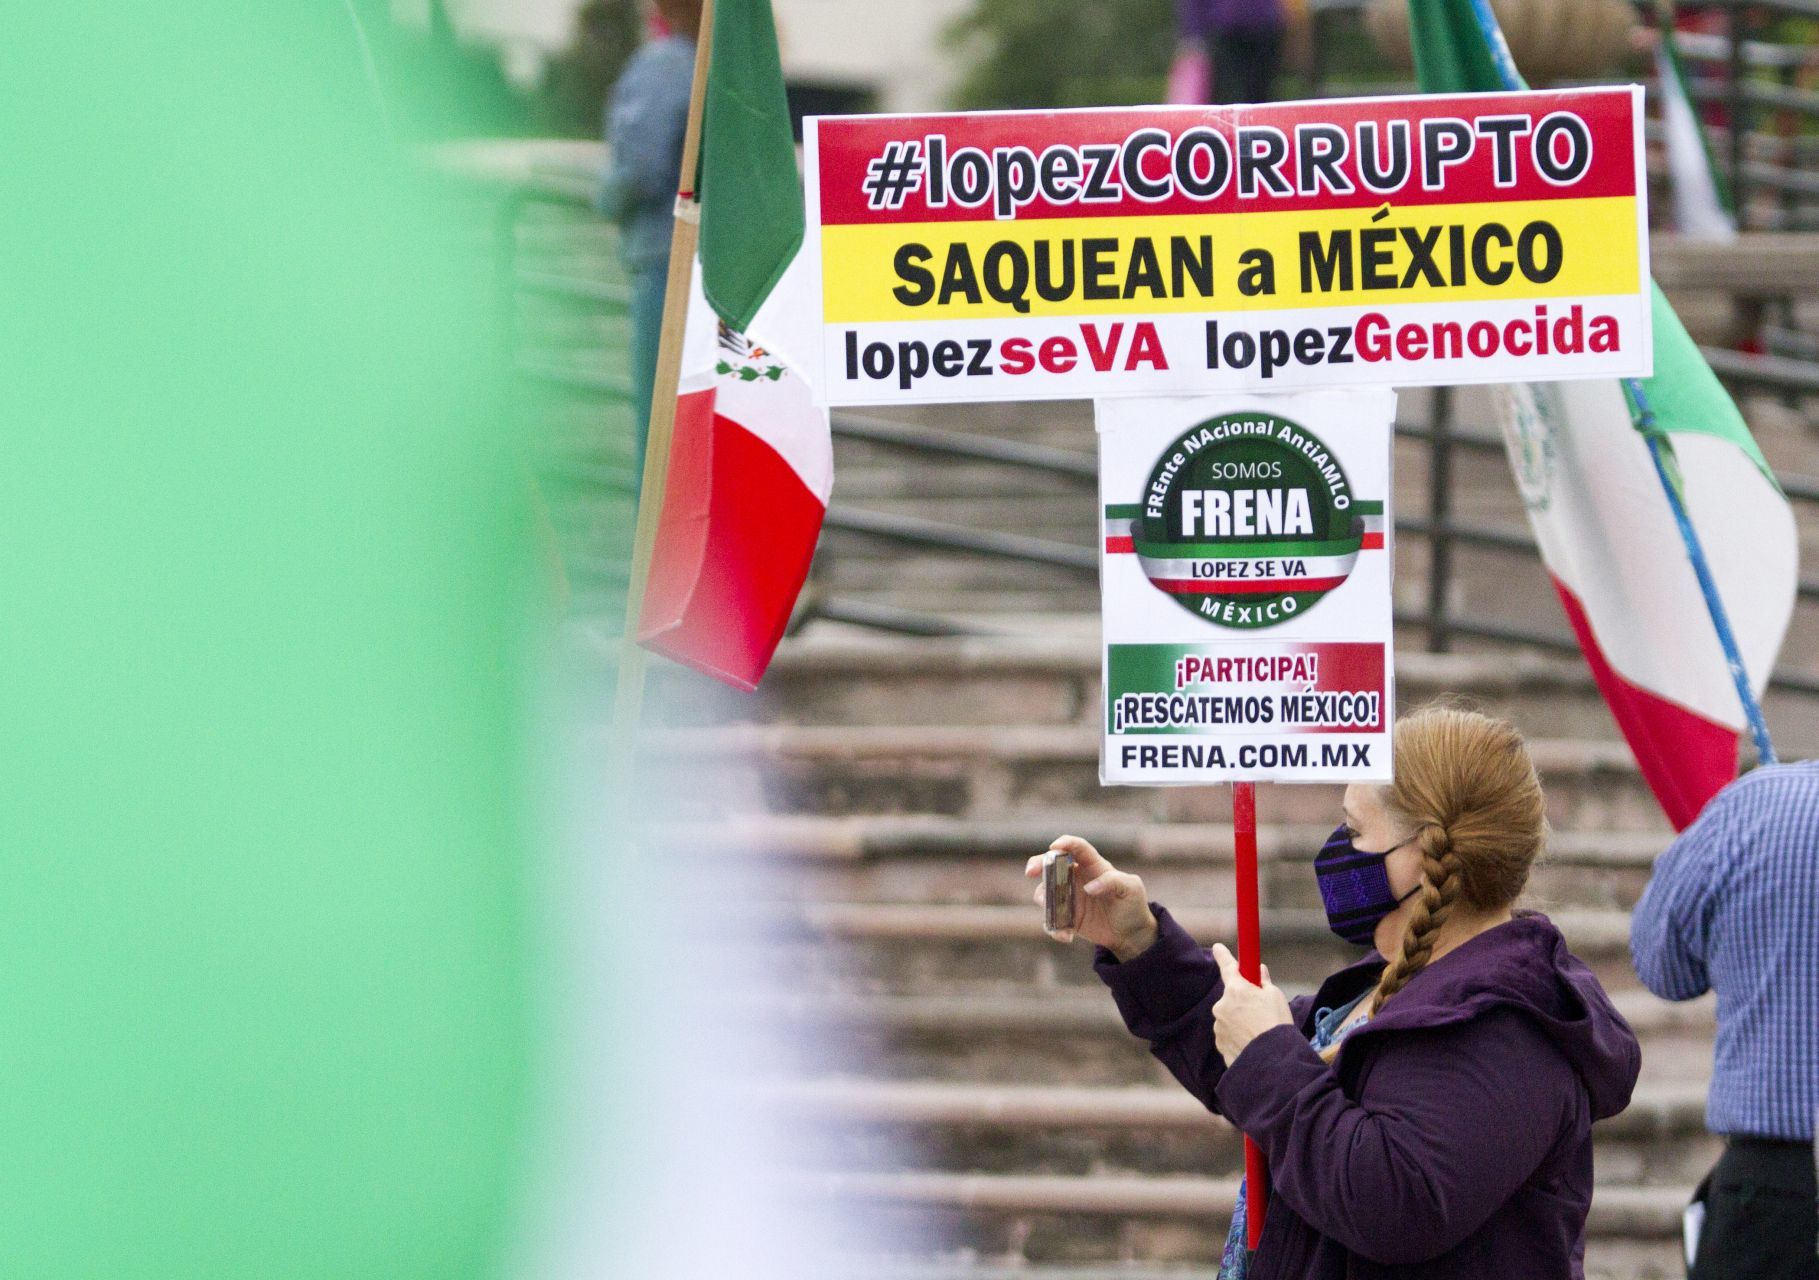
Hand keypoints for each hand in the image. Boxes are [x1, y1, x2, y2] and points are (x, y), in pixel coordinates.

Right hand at [1025, 835, 1156, 959]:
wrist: (1132, 933)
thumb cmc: (1133, 904)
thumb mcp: (1131, 888)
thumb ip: (1112, 881)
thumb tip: (1089, 888)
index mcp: (1093, 866)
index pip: (1077, 848)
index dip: (1065, 843)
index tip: (1054, 847)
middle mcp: (1077, 878)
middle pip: (1051, 865)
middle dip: (1038, 864)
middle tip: (1031, 871)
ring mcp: (1069, 897)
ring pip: (1045, 893)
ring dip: (1044, 902)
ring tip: (1057, 917)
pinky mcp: (1066, 917)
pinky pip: (1051, 920)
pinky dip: (1054, 928)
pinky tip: (1067, 936)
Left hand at [1211, 943, 1293, 1065]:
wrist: (1272, 1060)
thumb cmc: (1276, 1024)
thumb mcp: (1275, 996)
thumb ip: (1263, 982)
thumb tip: (1259, 971)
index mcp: (1236, 989)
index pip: (1228, 967)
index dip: (1223, 956)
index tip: (1217, 947)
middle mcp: (1221, 1005)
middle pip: (1231, 997)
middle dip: (1243, 1001)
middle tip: (1260, 1011)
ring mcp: (1219, 1026)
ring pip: (1230, 1017)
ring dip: (1240, 1021)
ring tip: (1259, 1032)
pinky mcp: (1219, 1044)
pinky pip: (1229, 1035)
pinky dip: (1238, 1037)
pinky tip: (1252, 1043)